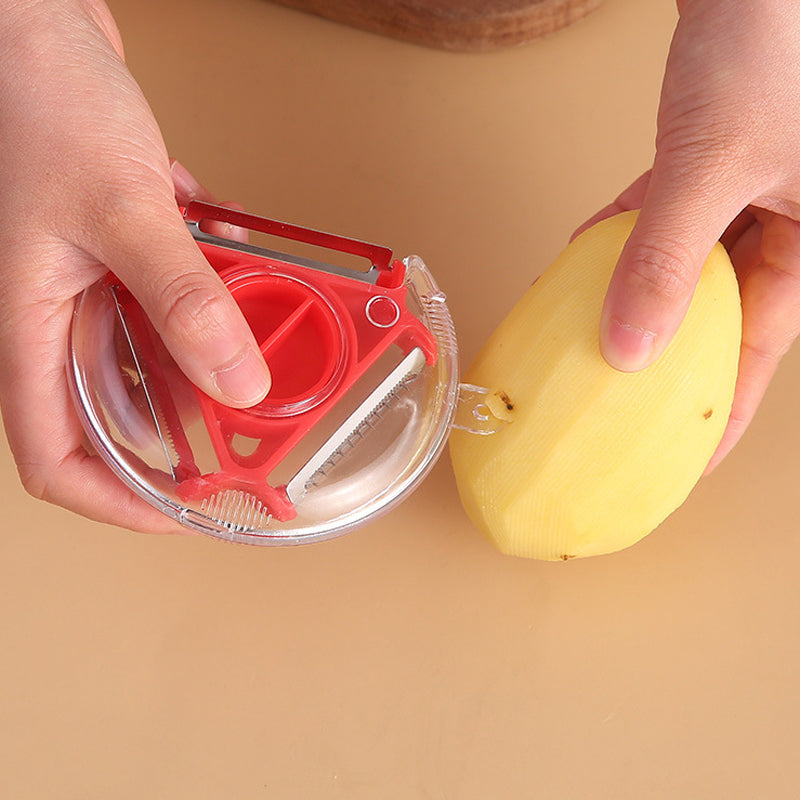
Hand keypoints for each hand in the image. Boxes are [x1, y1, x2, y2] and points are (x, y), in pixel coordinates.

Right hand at [0, 0, 269, 530]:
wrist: (31, 22)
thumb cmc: (35, 98)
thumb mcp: (119, 210)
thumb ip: (182, 298)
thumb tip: (236, 379)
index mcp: (31, 328)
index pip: (56, 456)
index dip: (114, 501)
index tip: (179, 514)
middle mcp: (60, 317)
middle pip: (121, 413)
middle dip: (185, 433)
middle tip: (251, 439)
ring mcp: (94, 283)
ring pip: (158, 352)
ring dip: (212, 356)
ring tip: (269, 356)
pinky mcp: (126, 247)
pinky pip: (177, 292)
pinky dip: (216, 291)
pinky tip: (251, 273)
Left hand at [577, 0, 799, 470]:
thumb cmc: (765, 43)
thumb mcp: (711, 166)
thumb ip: (664, 257)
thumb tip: (628, 346)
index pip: (760, 349)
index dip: (724, 413)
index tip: (685, 459)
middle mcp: (785, 224)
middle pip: (719, 315)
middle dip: (669, 355)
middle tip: (625, 404)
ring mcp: (746, 194)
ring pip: (686, 267)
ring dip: (637, 293)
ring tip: (593, 335)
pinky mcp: (710, 163)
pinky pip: (663, 219)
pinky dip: (626, 236)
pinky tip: (587, 255)